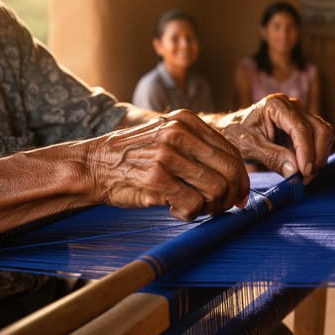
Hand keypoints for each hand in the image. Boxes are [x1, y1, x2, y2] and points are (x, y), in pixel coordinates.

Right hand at [86, 109, 248, 220]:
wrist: (92, 165)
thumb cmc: (135, 157)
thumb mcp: (169, 138)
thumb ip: (200, 150)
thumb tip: (239, 179)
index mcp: (186, 120)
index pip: (231, 152)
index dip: (242, 178)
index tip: (240, 196)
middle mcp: (178, 133)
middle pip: (230, 171)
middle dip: (231, 196)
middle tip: (221, 208)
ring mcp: (166, 155)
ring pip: (215, 189)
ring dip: (210, 207)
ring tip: (194, 208)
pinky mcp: (155, 179)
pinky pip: (193, 205)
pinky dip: (189, 214)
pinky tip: (175, 210)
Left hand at [213, 94, 333, 180]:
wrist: (231, 131)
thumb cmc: (235, 135)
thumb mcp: (249, 147)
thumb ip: (273, 157)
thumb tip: (297, 171)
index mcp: (276, 105)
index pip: (301, 128)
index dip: (307, 152)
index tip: (305, 173)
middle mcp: (292, 106)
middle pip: (320, 129)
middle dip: (317, 156)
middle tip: (307, 178)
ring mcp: (300, 114)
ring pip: (324, 134)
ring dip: (319, 157)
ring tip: (305, 176)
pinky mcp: (304, 126)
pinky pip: (319, 140)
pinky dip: (316, 156)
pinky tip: (305, 170)